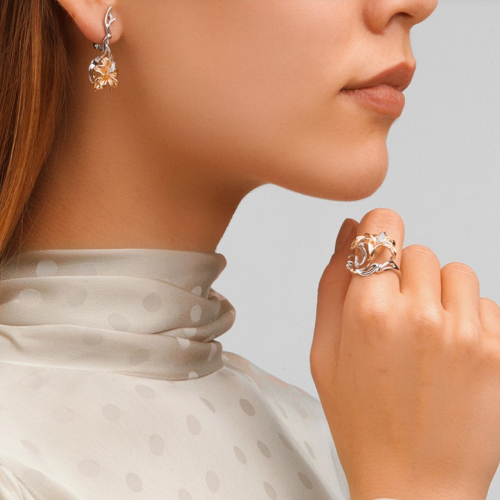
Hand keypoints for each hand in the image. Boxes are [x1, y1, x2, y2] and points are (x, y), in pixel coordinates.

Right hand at [310, 208, 499, 499]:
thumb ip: (332, 284)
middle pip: (419, 251)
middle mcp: (420, 315)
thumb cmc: (362, 421)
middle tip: (395, 317)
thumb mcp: (325, 352)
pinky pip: (488, 305)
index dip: (380, 231)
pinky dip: (469, 319)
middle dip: (404, 274)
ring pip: (457, 273)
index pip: (384, 227)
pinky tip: (452, 354)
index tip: (380, 243)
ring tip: (426, 336)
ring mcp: (466, 333)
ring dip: (440, 294)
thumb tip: (348, 231)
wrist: (414, 483)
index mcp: (369, 312)